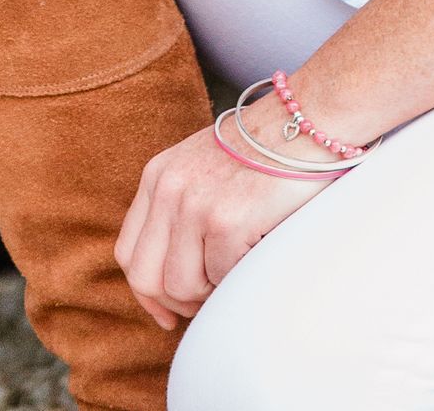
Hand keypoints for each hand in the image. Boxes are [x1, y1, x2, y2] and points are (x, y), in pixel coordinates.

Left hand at [115, 123, 332, 326]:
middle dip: (175, 303)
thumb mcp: (202, 168)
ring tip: (235, 269)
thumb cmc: (263, 150)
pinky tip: (256, 252)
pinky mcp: (227, 221)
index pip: (128, 253)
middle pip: (145, 277)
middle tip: (206, 303)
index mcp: (157, 175)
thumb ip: (179, 209)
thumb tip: (170, 281)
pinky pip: (221, 279)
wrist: (305, 120)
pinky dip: (239, 278)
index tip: (167, 313)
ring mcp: (195, 204)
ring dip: (210, 293)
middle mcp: (168, 188)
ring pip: (181, 287)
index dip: (146, 293)